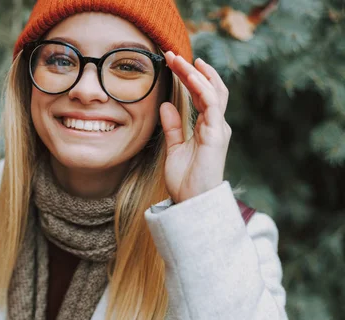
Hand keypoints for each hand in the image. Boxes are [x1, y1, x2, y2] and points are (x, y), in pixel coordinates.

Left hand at [159, 51, 231, 203]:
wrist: (192, 202)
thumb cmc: (185, 179)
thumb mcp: (174, 148)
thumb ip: (172, 126)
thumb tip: (165, 105)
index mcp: (207, 127)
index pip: (201, 95)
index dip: (189, 77)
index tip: (173, 62)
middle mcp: (216, 125)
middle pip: (209, 88)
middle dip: (192, 70)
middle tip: (173, 54)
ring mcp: (218, 128)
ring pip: (213, 91)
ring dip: (195, 74)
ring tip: (179, 60)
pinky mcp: (216, 134)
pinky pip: (212, 104)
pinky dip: (203, 88)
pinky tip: (191, 76)